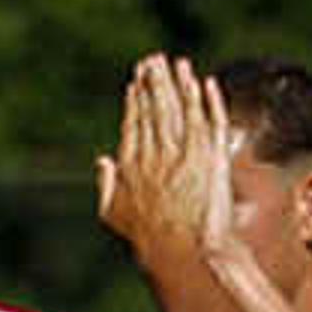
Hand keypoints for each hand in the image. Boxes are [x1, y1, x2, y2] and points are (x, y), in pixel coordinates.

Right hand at [99, 55, 226, 257]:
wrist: (185, 252)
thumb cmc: (149, 239)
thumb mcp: (113, 215)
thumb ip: (105, 184)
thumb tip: (101, 159)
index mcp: (133, 164)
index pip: (135, 122)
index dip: (135, 100)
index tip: (135, 82)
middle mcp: (157, 154)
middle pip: (156, 108)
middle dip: (153, 81)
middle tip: (152, 60)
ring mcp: (185, 154)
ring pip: (180, 109)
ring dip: (177, 82)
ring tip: (175, 62)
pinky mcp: (210, 157)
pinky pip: (209, 120)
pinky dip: (207, 100)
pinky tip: (204, 83)